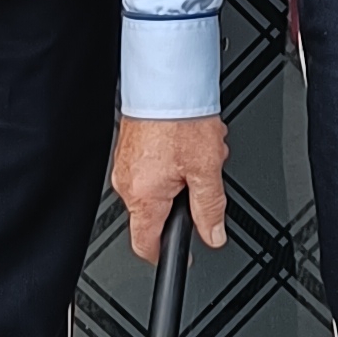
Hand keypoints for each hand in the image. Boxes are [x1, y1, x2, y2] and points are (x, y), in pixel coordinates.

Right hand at [111, 112, 230, 259]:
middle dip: (185, 201)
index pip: (146, 245)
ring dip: (182, 176)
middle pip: (156, 214)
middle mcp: (127, 184)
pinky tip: (187, 141)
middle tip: (205, 177)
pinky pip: (150, 167)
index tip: (182, 254)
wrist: (165, 82)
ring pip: (156, 187)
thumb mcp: (207, 169)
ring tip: (199, 151)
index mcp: (144, 197)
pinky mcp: (128, 147)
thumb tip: (212, 236)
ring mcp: (125, 165)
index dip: (167, 254)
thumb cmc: (181, 119)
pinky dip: (171, 160)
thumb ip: (210, 208)